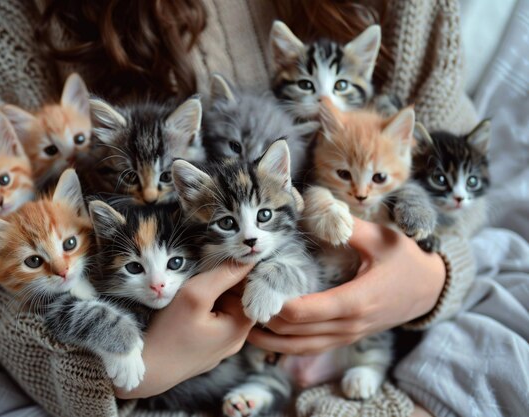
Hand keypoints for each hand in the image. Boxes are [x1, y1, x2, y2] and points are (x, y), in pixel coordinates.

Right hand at [115, 262, 254, 398]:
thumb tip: (249, 255)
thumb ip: (224, 274)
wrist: (143, 372)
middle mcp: (236, 340)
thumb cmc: (168, 333)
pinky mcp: (203, 350)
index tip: (217, 259)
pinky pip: (210, 322)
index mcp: (241, 327)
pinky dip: (201, 311)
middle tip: (196, 275)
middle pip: (236, 298)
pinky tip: (183, 310)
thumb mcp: (196, 295)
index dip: (236, 270)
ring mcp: (219, 347)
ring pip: (222, 309)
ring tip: (186, 292)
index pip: (251, 288)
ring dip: (209, 296)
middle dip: (221, 283)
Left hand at [248, 217, 444, 354]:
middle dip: (260, 316)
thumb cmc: (406, 259)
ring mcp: (346, 336)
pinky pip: (308, 348)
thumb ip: (348, 227)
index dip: (271, 302)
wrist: (431, 288)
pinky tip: (262, 332)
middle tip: (232, 298)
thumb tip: (317, 207)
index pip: (302, 312)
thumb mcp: (381, 237)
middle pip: (293, 332)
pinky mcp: (345, 338)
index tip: (248, 285)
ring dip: (266, 336)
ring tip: (238, 318)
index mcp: (355, 301)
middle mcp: (348, 325)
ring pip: (298, 347)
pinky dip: (283, 344)